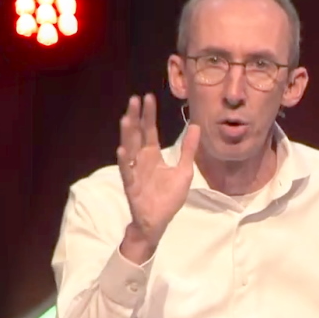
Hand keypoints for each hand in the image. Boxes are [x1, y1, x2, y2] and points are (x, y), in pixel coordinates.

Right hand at [117, 94, 199, 249]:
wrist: (159, 220)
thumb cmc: (169, 197)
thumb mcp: (184, 171)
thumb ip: (188, 149)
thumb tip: (196, 126)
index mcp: (153, 156)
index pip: (150, 131)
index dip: (149, 115)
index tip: (148, 97)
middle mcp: (141, 160)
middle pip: (137, 135)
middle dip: (135, 118)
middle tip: (134, 99)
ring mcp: (134, 171)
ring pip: (129, 149)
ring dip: (127, 134)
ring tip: (126, 118)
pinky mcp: (131, 186)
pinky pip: (126, 172)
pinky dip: (124, 162)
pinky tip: (122, 151)